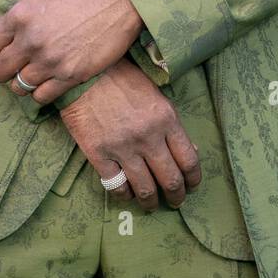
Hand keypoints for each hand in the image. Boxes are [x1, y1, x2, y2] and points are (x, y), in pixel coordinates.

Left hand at [0, 0, 143, 103]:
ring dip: (20, 81)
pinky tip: (45, 80)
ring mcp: (51, 61)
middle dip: (3, 68)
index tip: (1, 48)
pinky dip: (39, 92)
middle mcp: (31, 41)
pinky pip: (41, 96)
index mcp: (19, 16)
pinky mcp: (71, 75)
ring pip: (18, 86)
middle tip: (14, 62)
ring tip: (29, 72)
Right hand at [57, 57, 201, 210]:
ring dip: (150, 202)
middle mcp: (147, 137)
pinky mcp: (98, 154)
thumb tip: (189, 150)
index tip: (192, 186)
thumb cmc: (123, 79)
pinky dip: (124, 194)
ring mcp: (122, 148)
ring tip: (151, 204)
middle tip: (175, 201)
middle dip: (176, 196)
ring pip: (145, 189)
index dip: (193, 179)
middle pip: (170, 179)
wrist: (85, 74)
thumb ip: (171, 123)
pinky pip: (116, 186)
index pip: (188, 160)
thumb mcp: (156, 94)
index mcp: (165, 119)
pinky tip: (127, 193)